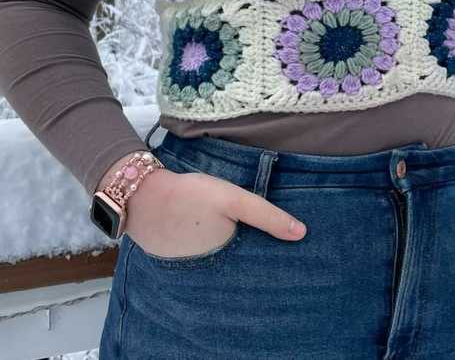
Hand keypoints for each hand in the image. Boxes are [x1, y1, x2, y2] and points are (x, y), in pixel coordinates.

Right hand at [98, 155, 306, 257]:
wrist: (142, 195)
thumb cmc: (191, 196)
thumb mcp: (234, 200)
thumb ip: (266, 216)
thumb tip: (301, 233)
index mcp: (227, 260)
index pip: (257, 262)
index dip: (270, 250)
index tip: (286, 242)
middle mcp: (209, 271)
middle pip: (238, 259)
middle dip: (249, 247)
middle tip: (258, 229)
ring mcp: (190, 265)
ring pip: (218, 255)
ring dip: (226, 245)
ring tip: (234, 226)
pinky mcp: (174, 255)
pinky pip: (198, 251)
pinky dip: (205, 241)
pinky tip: (207, 227)